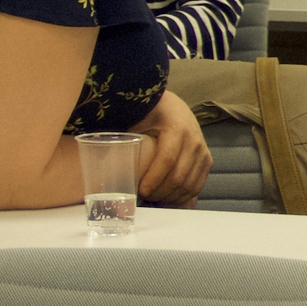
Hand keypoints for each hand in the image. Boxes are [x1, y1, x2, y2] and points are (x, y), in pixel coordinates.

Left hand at [130, 91, 211, 206]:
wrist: (172, 107)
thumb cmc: (149, 115)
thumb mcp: (137, 121)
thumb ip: (124, 139)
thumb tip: (99, 161)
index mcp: (177, 128)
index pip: (168, 159)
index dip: (154, 179)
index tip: (140, 191)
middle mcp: (194, 139)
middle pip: (180, 176)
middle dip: (160, 192)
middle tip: (143, 197)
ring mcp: (203, 150)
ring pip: (190, 184)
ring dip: (170, 196)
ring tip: (154, 197)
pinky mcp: (206, 159)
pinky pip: (198, 184)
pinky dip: (183, 196)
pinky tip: (168, 198)